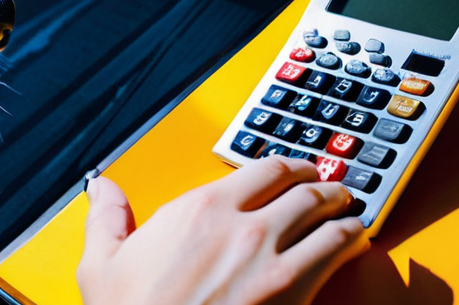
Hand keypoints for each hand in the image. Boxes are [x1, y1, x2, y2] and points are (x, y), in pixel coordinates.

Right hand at [77, 156, 368, 304]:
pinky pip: (337, 251)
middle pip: (301, 186)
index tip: (292, 171)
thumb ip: (107, 217)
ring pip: (325, 214)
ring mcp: (272, 257)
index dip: (286, 166)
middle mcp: (242, 224)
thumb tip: (102, 187)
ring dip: (342, 207)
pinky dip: (353, 239)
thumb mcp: (103, 265)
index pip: (261, 169)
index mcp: (200, 209)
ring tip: (349, 208)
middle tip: (328, 185)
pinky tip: (355, 240)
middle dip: (320, 182)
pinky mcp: (295, 292)